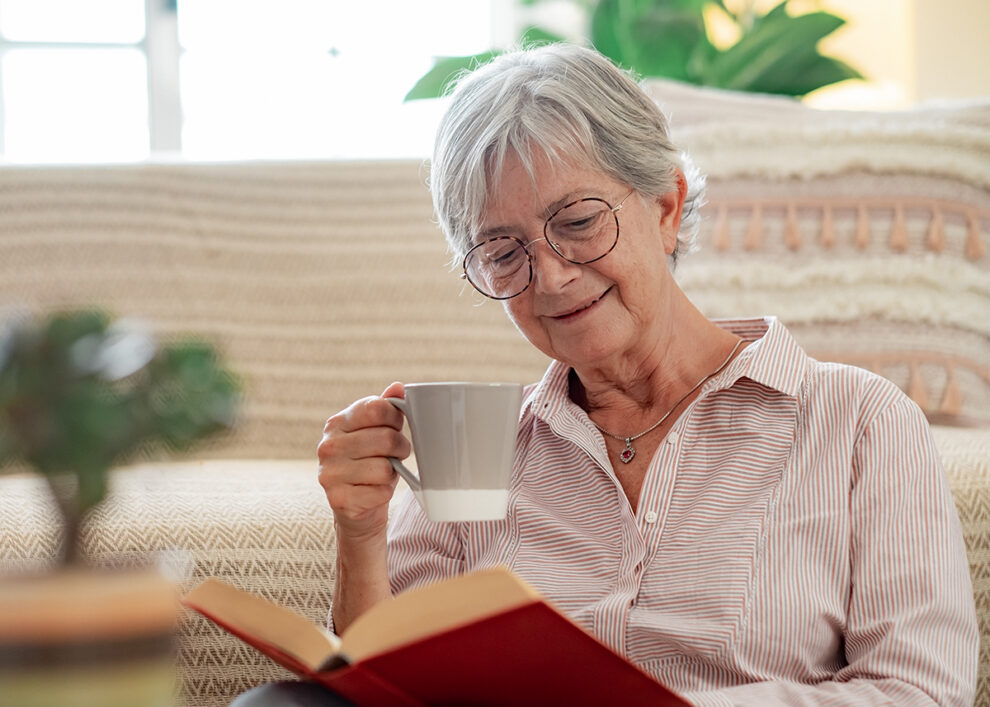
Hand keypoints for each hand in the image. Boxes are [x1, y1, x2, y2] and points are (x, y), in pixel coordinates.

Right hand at [318, 382, 410, 541]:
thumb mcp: (377, 431)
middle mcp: (328, 446)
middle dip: (400, 448)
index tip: (395, 427)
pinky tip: (374, 491)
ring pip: (385, 467)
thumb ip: (386, 408)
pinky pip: (381, 491)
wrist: (356, 506)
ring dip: (393, 472)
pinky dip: (385, 493)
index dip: (395, 418)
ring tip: (384, 473)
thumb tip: (398, 387)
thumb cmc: (371, 462)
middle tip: (397, 454)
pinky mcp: (339, 499)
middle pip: (385, 438)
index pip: (377, 408)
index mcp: (337, 423)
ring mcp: (330, 473)